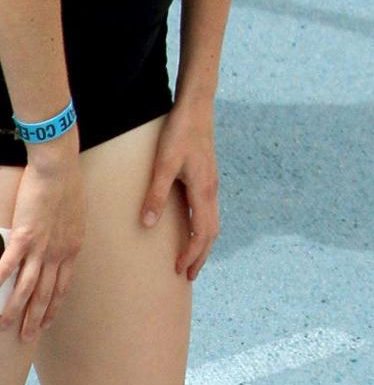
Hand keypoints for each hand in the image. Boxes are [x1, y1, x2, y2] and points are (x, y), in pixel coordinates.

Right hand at [0, 139, 84, 341]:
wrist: (60, 171)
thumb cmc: (69, 189)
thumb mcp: (76, 219)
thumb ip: (67, 238)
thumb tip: (62, 247)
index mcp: (72, 248)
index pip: (62, 285)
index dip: (54, 305)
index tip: (47, 321)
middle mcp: (59, 253)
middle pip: (45, 292)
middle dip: (35, 317)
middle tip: (27, 336)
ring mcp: (42, 247)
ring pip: (27, 286)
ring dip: (15, 308)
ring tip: (5, 325)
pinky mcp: (25, 236)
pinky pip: (9, 264)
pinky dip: (0, 280)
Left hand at [139, 102, 218, 280]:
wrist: (197, 108)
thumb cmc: (179, 134)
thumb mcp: (163, 164)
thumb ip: (156, 194)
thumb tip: (149, 224)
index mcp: (203, 190)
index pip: (201, 232)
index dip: (191, 253)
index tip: (178, 270)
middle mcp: (211, 190)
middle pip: (212, 232)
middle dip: (201, 255)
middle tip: (188, 276)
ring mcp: (211, 183)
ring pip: (213, 221)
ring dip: (202, 243)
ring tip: (190, 258)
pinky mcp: (207, 177)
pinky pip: (209, 211)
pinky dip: (202, 228)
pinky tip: (191, 228)